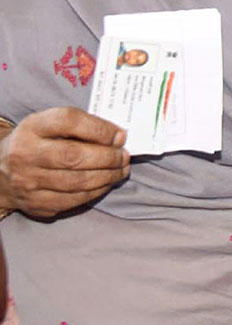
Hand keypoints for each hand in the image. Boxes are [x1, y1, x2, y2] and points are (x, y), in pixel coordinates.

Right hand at [0, 107, 129, 217]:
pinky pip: (73, 200)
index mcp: (32, 127)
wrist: (0, 172)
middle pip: (74, 156)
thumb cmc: (37, 143)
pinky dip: (96, 192)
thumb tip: (118, 138)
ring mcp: (28, 181)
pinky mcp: (34, 202)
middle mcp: (26, 154)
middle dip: (108, 157)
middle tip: (124, 156)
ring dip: (108, 176)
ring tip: (121, 170)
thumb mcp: (50, 125)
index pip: (69, 122)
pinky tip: (106, 183)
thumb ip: (81, 125)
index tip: (120, 136)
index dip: (100, 129)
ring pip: (77, 181)